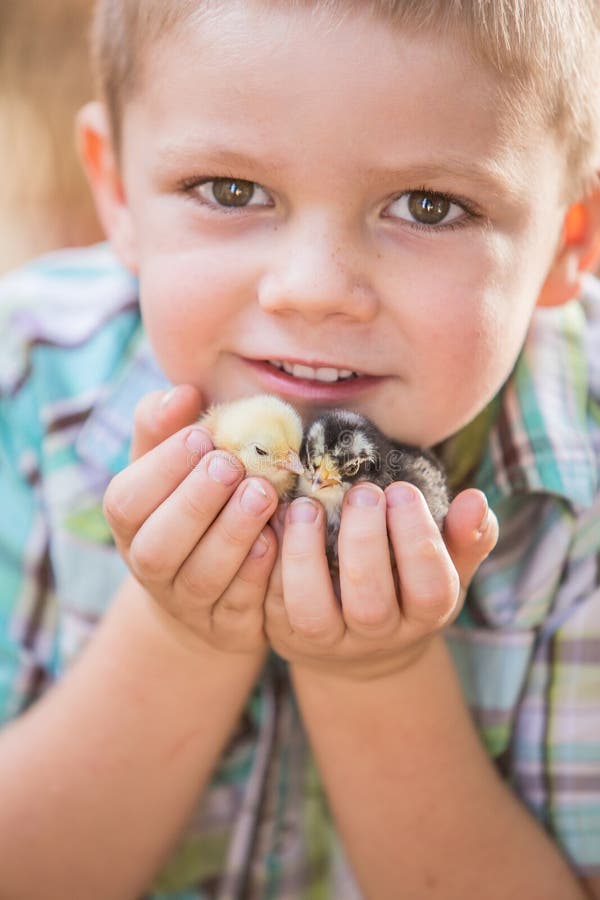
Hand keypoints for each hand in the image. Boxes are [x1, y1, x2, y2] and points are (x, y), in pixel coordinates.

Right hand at [103, 385, 278, 653]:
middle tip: (232, 465)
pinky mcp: (228, 628)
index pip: (127, 501)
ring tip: (263, 494)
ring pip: (202, 579)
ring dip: (232, 535)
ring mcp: (188, 605)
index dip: (162, 469)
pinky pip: (241, 608)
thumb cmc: (192, 501)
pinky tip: (278, 540)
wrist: (211, 585)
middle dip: (195, 503)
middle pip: (157, 547)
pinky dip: (258, 575)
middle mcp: (150, 568)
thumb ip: (166, 425)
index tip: (202, 435)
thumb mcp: (172, 462)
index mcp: (132, 523)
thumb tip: (182, 392)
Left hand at [265, 482, 497, 679]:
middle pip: (370, 604)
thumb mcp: (445, 567)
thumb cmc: (407, 589)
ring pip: (311, 612)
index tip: (402, 490)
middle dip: (365, 542)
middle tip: (362, 490)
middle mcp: (375, 637)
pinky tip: (273, 520)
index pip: (430, 590)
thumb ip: (465, 537)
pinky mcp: (281, 633)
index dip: (418, 541)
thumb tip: (475, 501)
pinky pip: (269, 603)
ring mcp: (325, 641)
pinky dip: (268, 562)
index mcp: (422, 616)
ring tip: (306, 506)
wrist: (359, 651)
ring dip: (305, 556)